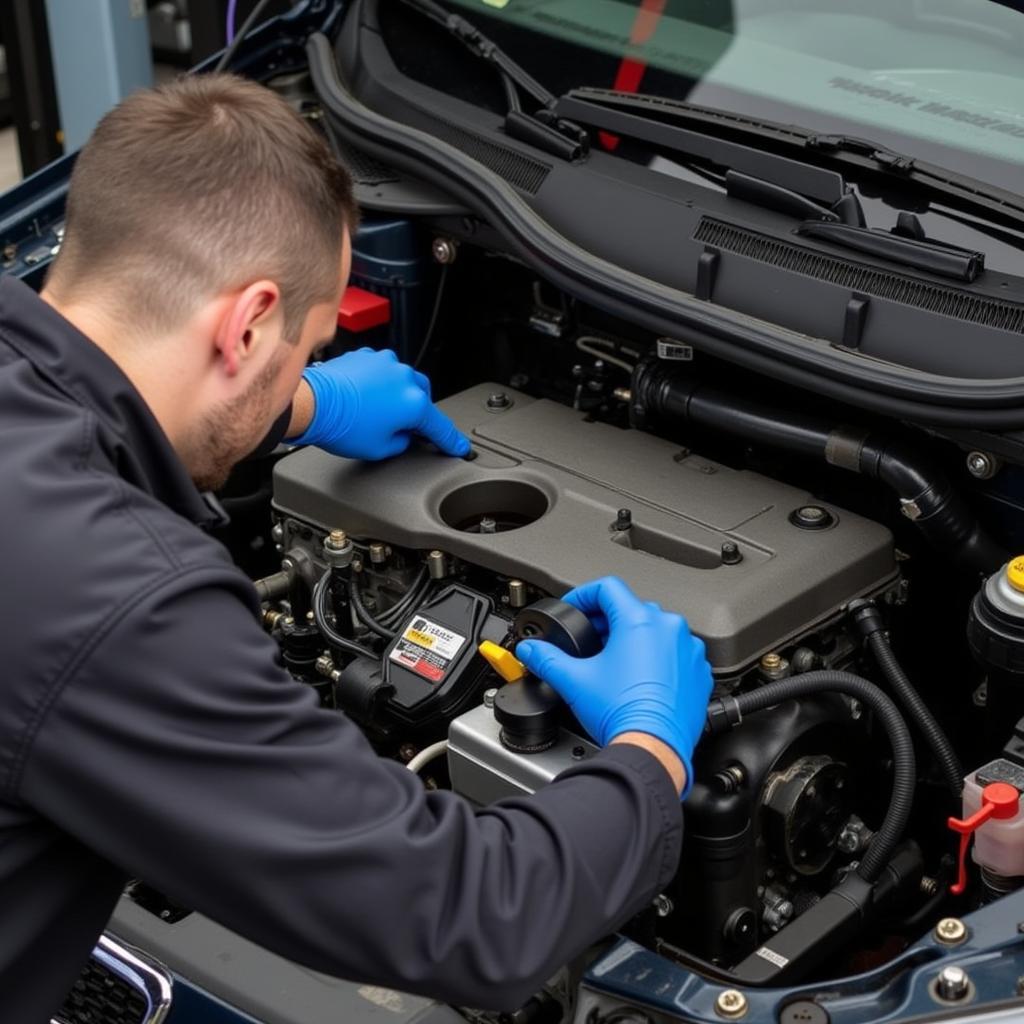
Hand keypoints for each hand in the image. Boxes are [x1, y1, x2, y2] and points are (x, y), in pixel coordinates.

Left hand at [286, 348, 470, 459]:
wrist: (311, 403)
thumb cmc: (341, 425)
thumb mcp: (380, 449)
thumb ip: (401, 442)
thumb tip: (402, 435)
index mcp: (414, 403)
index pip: (439, 427)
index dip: (451, 441)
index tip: (459, 446)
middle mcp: (404, 378)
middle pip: (423, 396)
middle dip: (416, 412)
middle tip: (401, 427)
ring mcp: (386, 363)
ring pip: (403, 380)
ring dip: (396, 395)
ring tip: (374, 411)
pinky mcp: (367, 356)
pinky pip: (382, 370)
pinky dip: (378, 383)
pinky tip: (363, 397)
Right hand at [515, 577, 713, 797]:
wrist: (654, 748)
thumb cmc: (622, 714)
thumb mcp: (574, 680)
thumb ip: (547, 658)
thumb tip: (532, 650)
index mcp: (639, 621)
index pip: (607, 588)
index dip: (584, 595)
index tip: (574, 608)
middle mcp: (668, 629)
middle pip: (632, 609)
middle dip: (608, 623)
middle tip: (590, 642)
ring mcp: (688, 650)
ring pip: (656, 632)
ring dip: (635, 641)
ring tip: (616, 664)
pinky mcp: (699, 672)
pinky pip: (676, 654)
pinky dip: (659, 660)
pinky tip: (641, 680)